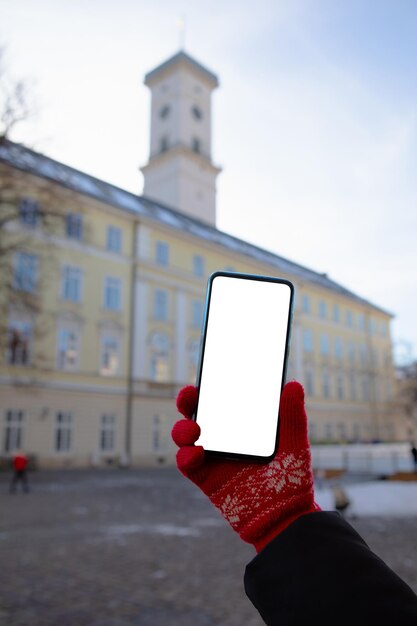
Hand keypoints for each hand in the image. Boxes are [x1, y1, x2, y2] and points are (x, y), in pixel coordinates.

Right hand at [172, 381, 319, 551]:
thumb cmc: (292, 480)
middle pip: (196, 412)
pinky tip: (197, 453)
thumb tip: (294, 385)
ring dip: (182, 428)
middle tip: (190, 394)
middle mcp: (223, 437)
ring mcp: (212, 457)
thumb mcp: (295, 445)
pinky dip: (185, 456)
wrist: (285, 519)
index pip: (222, 399)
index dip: (211, 385)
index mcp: (242, 425)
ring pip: (185, 436)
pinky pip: (186, 464)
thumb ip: (292, 416)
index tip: (208, 374)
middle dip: (187, 400)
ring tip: (194, 429)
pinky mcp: (205, 479)